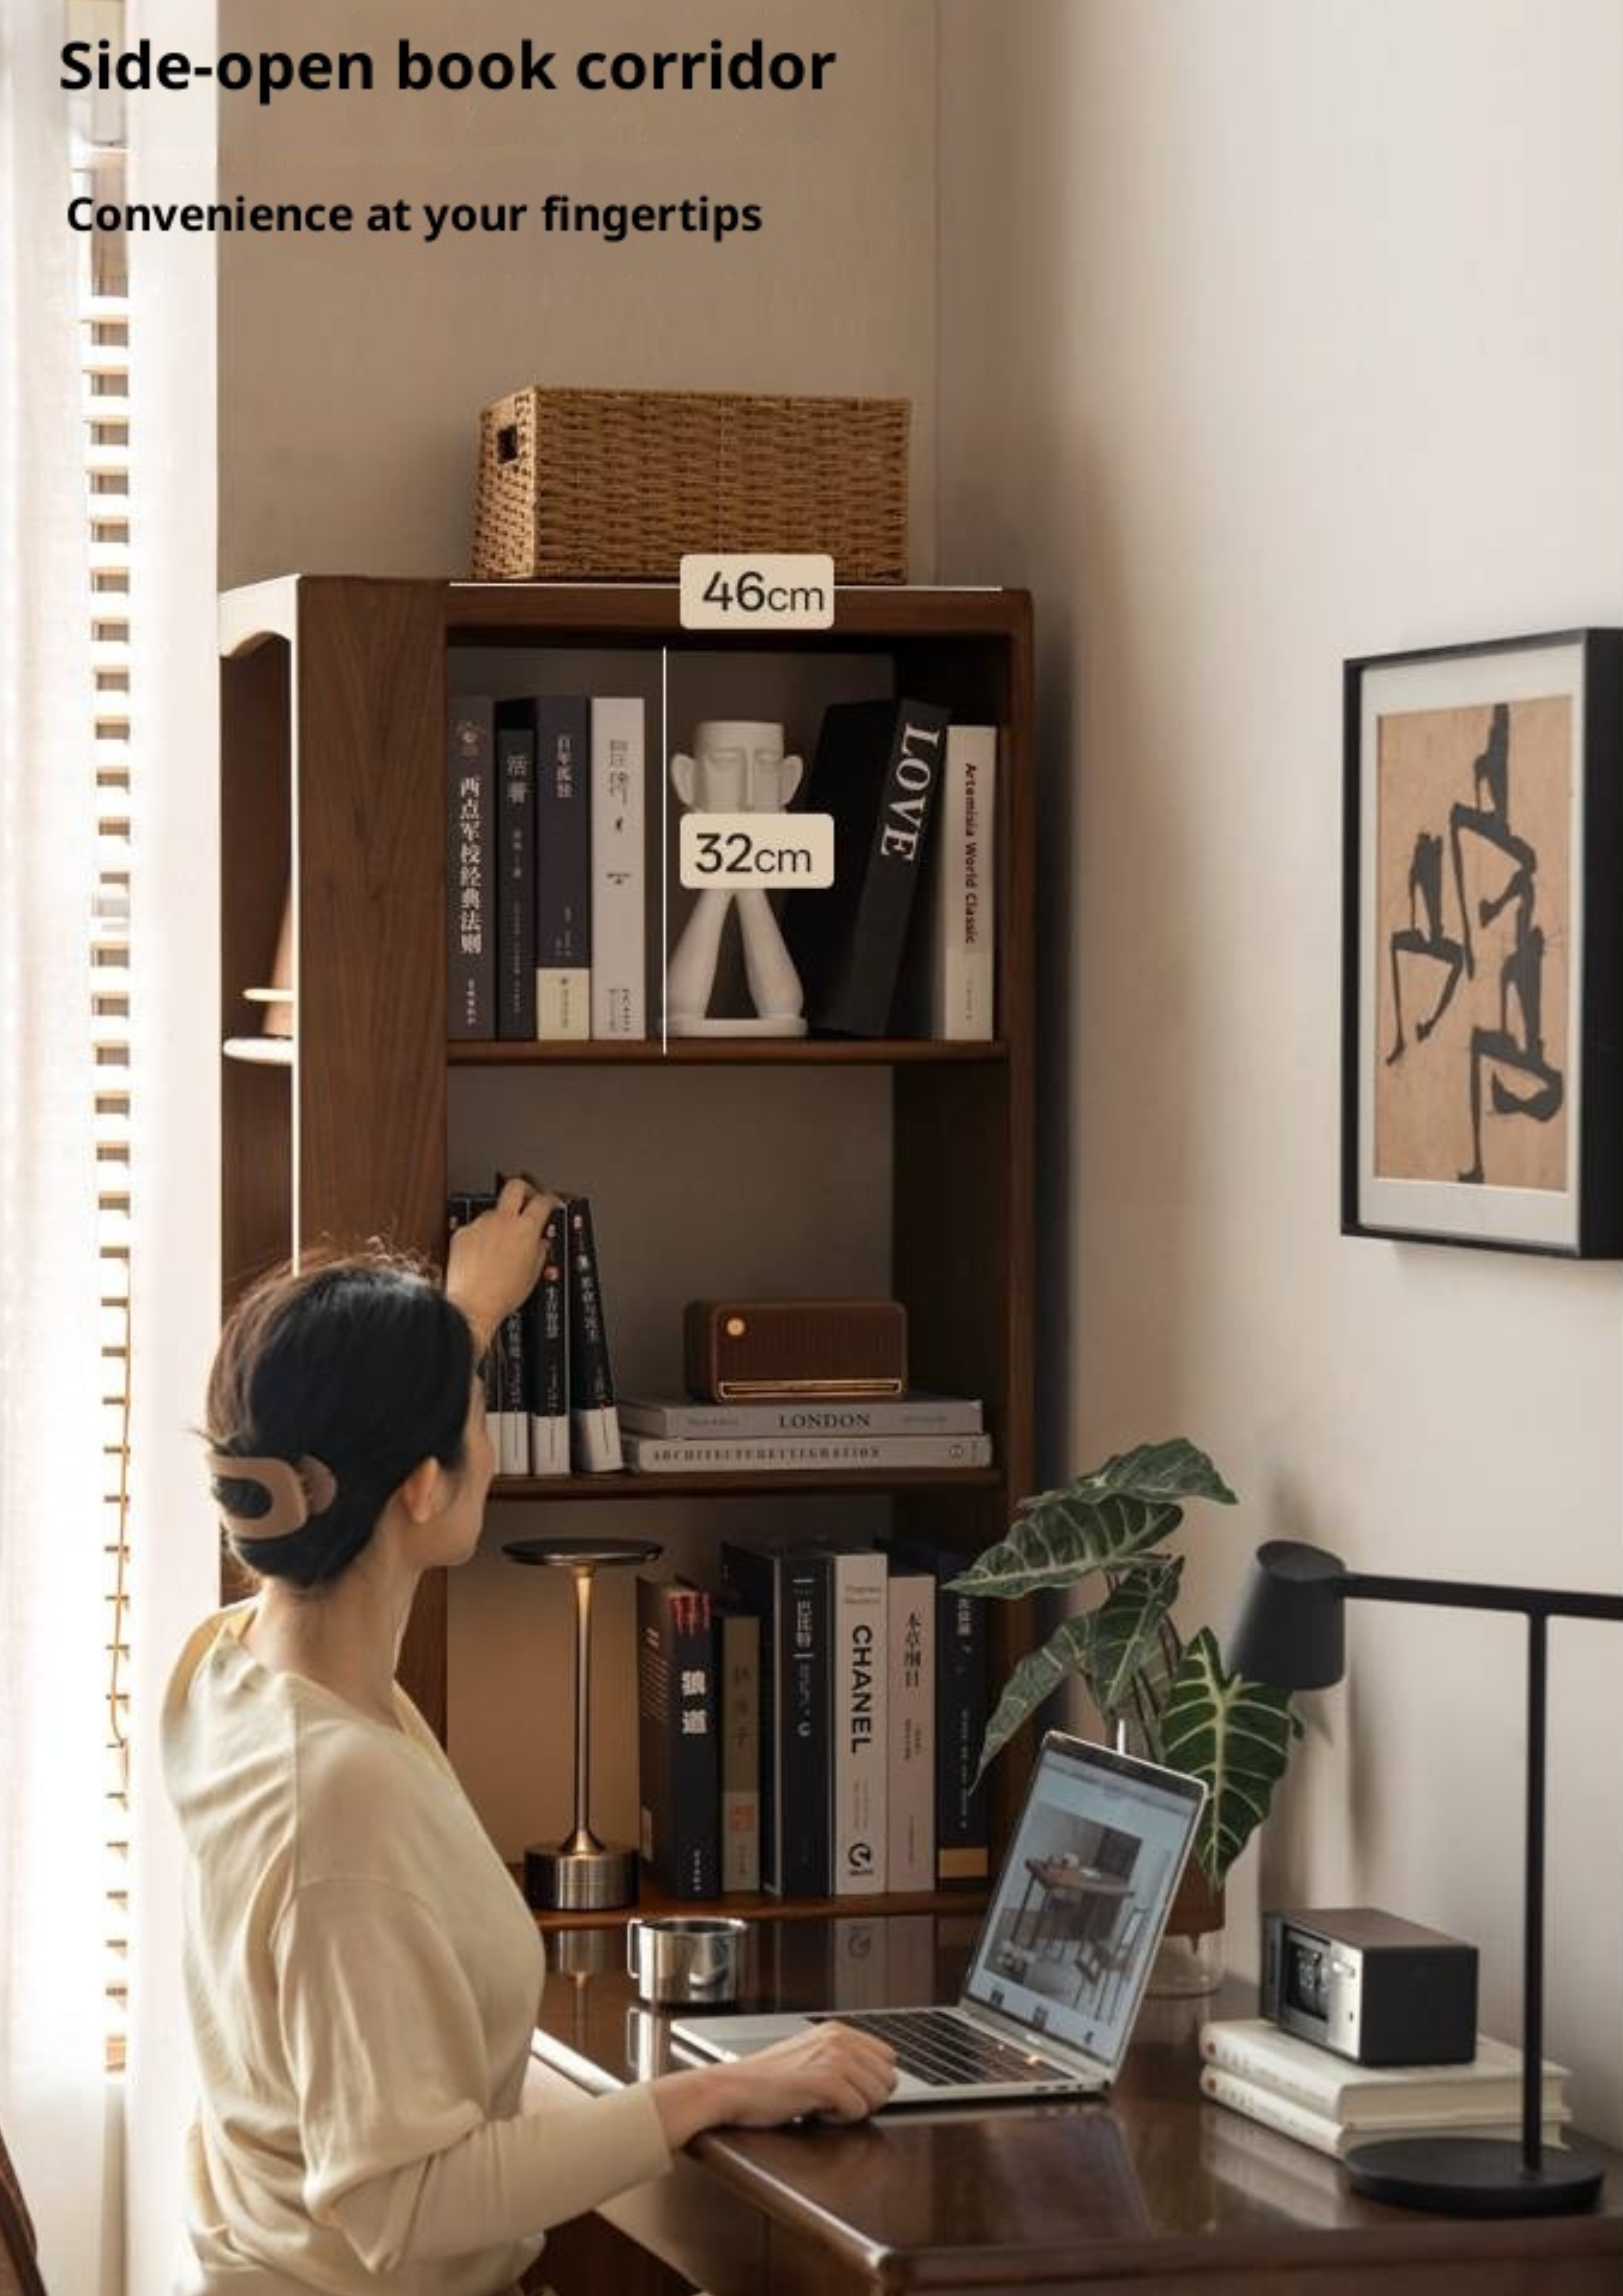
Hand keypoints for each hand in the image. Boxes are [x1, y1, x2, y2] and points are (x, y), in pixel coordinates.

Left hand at [446, 1176, 557, 1351]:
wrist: (472, 1305)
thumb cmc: (502, 1295)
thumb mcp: (533, 1274)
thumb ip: (539, 1251)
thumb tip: (541, 1243)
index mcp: (526, 1230)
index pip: (543, 1201)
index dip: (550, 1199)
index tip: (551, 1202)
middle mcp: (502, 1221)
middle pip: (515, 1186)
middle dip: (525, 1188)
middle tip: (528, 1199)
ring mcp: (480, 1225)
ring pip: (493, 1211)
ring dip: (500, 1221)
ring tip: (501, 1245)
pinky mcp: (461, 1233)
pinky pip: (475, 1228)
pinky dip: (480, 1238)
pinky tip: (481, 1256)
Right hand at [651, 2024, 897, 2147]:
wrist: (733, 2089)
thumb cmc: (766, 2081)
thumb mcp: (810, 2057)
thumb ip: (842, 2060)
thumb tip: (875, 2078)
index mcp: (837, 2031)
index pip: (887, 2058)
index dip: (871, 2082)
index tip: (846, 2091)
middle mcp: (839, 2039)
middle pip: (888, 2079)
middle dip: (866, 2098)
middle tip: (833, 2102)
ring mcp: (833, 2058)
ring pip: (877, 2096)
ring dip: (853, 2109)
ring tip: (822, 2105)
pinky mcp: (825, 2080)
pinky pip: (858, 2110)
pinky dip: (840, 2119)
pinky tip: (816, 2111)